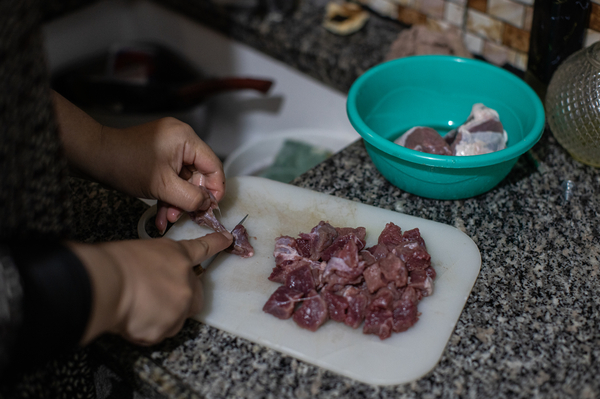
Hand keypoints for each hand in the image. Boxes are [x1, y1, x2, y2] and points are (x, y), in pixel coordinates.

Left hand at [53, 92, 225, 232]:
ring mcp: (169, 147)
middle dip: (191, 198)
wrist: (94, 157)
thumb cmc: (126, 165)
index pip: (213, 165)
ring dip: (178, 200)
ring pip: (184, 179)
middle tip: (186, 216)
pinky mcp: (160, 156)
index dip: (216, 188)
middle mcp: (181, 138)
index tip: (212, 207)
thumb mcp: (162, 186)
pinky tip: (162, 214)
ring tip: (169, 218)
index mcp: (186, 138)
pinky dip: (168, 194)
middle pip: (198, 174)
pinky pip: (172, 177)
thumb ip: (190, 197)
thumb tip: (208, 204)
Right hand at [69, 231, 232, 345]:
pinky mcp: (168, 327)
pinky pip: (160, 332)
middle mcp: (186, 282)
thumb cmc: (116, 263)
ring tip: (138, 308)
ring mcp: (179, 306)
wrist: (106, 283)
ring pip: (177, 318)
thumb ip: (159, 265)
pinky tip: (132, 318)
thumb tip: (155, 277)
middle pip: (196, 297)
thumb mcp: (142, 251)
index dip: (216, 244)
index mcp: (178, 256)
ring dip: (163, 317)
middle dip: (183, 299)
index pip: (203, 248)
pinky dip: (148, 329)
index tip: (227, 239)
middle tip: (159, 298)